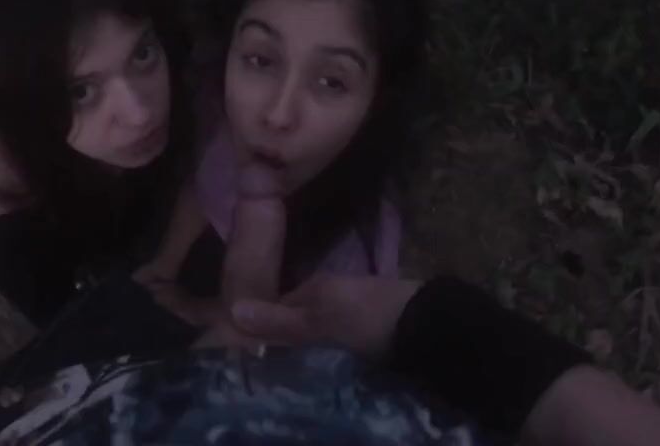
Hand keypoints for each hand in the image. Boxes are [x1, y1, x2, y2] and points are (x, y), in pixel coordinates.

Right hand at [230, 275, 419, 358]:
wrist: (429, 327)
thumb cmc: (371, 317)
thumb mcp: (322, 320)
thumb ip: (281, 321)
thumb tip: (230, 311)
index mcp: (316, 287)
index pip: (275, 305)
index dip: (257, 324)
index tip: (242, 350)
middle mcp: (331, 296)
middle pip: (296, 317)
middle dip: (281, 335)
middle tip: (264, 366)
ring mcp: (352, 312)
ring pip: (316, 329)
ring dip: (304, 345)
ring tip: (289, 371)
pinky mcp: (369, 331)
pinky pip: (335, 340)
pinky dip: (325, 351)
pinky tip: (321, 367)